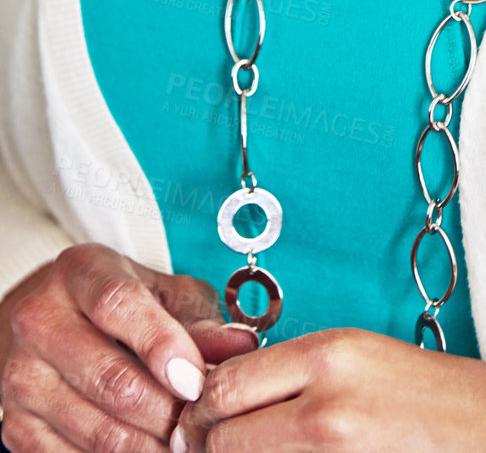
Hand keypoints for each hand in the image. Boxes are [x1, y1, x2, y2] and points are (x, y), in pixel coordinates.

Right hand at [0, 243, 258, 452]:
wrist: (47, 323)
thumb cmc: (117, 305)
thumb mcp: (160, 292)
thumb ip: (198, 318)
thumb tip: (241, 346)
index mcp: (80, 272)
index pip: (117, 304)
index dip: (162, 345)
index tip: (196, 380)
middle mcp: (40, 320)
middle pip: (112, 380)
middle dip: (169, 411)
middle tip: (203, 423)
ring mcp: (22, 377)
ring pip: (98, 430)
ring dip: (151, 445)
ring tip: (184, 441)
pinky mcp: (17, 425)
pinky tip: (148, 449)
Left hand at [175, 327, 485, 452]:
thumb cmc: (432, 395)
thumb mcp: (360, 360)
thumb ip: (296, 372)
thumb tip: (225, 396)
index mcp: (329, 353)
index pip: (225, 385)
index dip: (198, 410)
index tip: (193, 421)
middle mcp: (325, 400)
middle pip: (219, 431)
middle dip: (204, 444)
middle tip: (201, 447)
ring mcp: (333, 446)